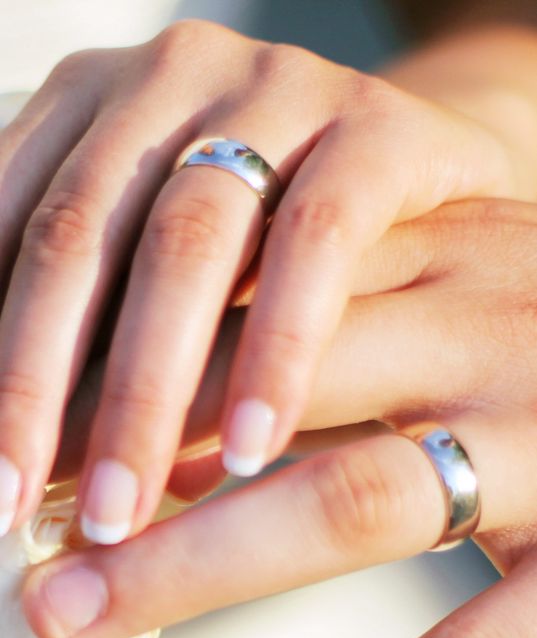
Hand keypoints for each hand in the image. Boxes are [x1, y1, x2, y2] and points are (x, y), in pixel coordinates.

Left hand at [0, 21, 522, 543]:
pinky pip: (317, 240)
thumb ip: (108, 353)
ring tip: (120, 514)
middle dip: (35, 388)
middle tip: (12, 507)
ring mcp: (278, 91)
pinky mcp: (379, 128)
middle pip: (76, 238)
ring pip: (186, 243)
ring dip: (145, 393)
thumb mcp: (180, 297)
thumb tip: (37, 483)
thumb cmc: (284, 265)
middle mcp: (172, 80)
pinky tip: (248, 450)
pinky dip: (277, 349)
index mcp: (94, 109)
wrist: (441, 196)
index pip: (8, 232)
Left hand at [20, 197, 536, 637]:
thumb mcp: (458, 304)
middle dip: (125, 469)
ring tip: (71, 617)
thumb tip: (175, 407)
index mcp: (445, 260)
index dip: (127, 378)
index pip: (254, 305)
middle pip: (274, 394)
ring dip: (197, 568)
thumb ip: (343, 331)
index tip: (29, 446)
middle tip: (14, 540)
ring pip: (352, 499)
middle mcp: (493, 331)